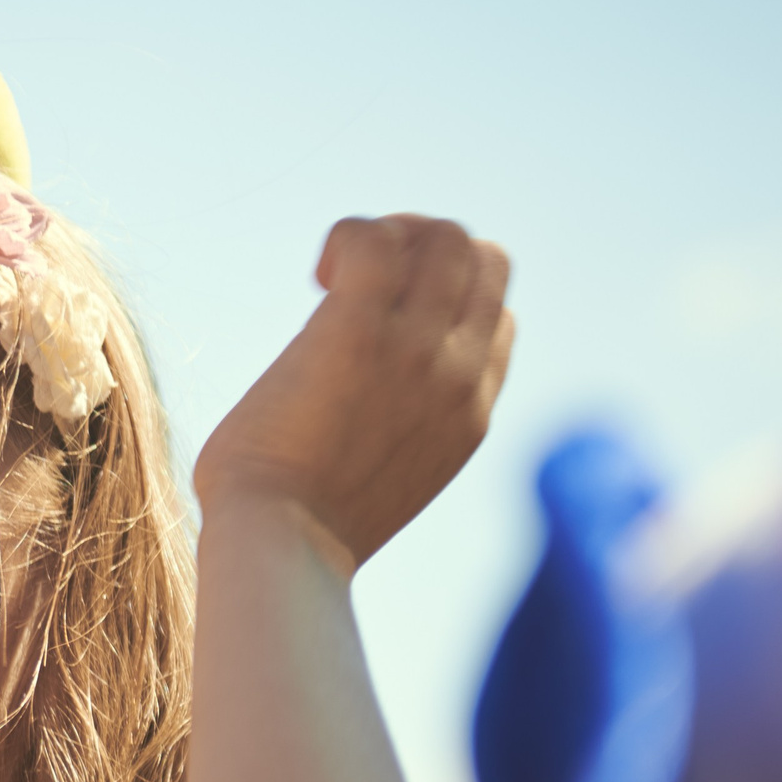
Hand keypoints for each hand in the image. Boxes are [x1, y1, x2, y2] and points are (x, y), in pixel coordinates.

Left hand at [197, 215, 512, 570]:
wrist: (282, 546)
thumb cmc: (298, 528)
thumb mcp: (384, 480)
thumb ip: (398, 431)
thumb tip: (353, 403)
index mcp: (469, 413)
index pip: (498, 319)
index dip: (444, 300)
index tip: (381, 324)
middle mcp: (460, 374)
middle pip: (486, 260)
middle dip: (425, 248)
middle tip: (357, 283)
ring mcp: (419, 348)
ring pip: (446, 237)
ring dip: (388, 235)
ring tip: (336, 279)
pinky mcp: (360, 328)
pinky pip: (377, 239)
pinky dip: (349, 237)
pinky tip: (318, 279)